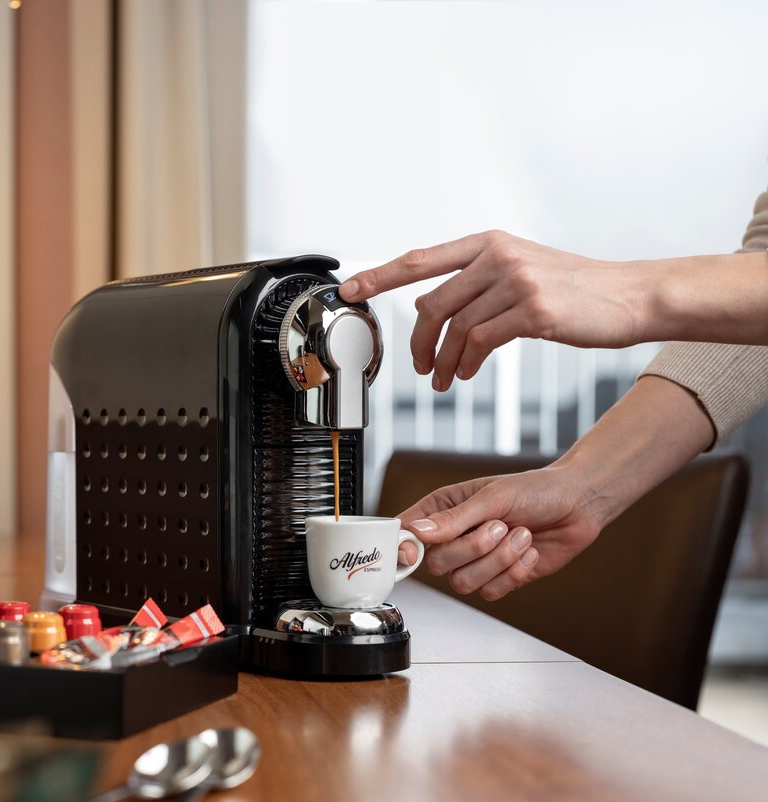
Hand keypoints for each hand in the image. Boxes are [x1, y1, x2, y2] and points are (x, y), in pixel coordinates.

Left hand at [340, 231, 651, 388]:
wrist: (629, 297)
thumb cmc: (574, 289)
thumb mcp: (520, 270)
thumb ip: (476, 283)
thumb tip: (430, 308)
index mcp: (488, 243)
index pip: (420, 259)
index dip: (380, 275)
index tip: (351, 289)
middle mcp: (498, 256)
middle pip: (431, 304)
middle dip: (418, 342)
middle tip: (420, 366)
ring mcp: (516, 281)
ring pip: (454, 328)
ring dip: (442, 361)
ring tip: (444, 379)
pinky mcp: (532, 310)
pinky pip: (480, 343)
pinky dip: (466, 364)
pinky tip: (467, 373)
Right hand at [397, 464, 604, 599]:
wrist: (577, 505)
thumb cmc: (535, 490)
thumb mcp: (494, 496)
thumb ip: (454, 518)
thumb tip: (419, 533)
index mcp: (444, 510)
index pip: (407, 533)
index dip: (404, 546)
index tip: (413, 551)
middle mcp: (455, 538)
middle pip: (436, 564)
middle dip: (473, 548)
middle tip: (499, 526)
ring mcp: (477, 561)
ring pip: (462, 583)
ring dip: (498, 560)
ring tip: (521, 536)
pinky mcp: (499, 579)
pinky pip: (491, 593)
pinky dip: (514, 573)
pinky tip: (529, 551)